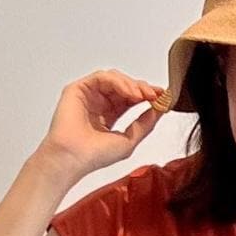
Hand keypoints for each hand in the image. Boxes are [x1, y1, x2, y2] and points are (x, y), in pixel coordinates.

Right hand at [41, 68, 166, 175]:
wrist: (73, 158)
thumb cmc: (95, 155)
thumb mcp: (129, 140)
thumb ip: (145, 124)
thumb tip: (160, 109)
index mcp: (109, 115)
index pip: (130, 99)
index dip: (147, 96)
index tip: (162, 97)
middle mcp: (98, 103)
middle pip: (124, 86)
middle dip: (142, 89)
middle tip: (155, 95)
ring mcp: (88, 95)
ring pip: (114, 79)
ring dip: (132, 85)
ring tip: (142, 96)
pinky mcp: (78, 89)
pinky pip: (102, 77)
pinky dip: (118, 82)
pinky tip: (129, 93)